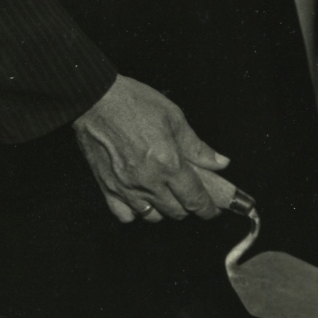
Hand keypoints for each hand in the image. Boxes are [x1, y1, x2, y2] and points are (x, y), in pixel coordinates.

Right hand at [73, 75, 229, 223]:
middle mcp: (149, 181)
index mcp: (169, 163)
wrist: (96, 101)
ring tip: (167, 193)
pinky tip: (141, 198)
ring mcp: (127, 188)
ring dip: (165, 209)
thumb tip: (220, 163)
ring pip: (153, 217)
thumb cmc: (136, 103)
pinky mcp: (107, 189)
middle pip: (176, 211)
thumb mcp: (174, 117)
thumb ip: (197, 146)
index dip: (208, 209)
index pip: (195, 198)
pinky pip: (126, 215)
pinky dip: (136, 212)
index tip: (213, 210)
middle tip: (190, 194)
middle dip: (189, 207)